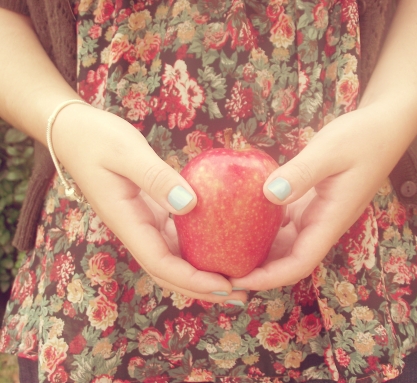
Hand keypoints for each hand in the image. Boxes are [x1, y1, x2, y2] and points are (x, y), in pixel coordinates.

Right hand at [52, 104, 247, 303]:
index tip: (225, 286)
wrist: (75, 134)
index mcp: (127, 222)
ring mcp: (143, 222)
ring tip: (236, 277)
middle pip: (169, 271)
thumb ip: (156, 178)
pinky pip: (176, 236)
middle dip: (202, 288)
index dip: (192, 280)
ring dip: (201, 272)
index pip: (160, 263)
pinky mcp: (151, 211)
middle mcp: (136, 229)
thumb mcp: (126, 153)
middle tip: (240, 295)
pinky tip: (220, 244)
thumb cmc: (97, 139)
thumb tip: (190, 205)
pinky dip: (197, 246)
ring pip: (173, 257)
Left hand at [230, 106, 411, 290]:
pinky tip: (240, 220)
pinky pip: (282, 222)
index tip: (239, 280)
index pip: (299, 263)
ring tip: (226, 251)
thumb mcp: (330, 151)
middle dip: (258, 271)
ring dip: (258, 251)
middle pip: (287, 260)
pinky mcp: (307, 202)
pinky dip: (262, 227)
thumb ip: (302, 173)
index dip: (269, 277)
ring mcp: (314, 214)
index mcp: (330, 220)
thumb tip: (269, 194)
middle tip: (222, 269)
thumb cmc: (362, 139)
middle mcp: (321, 224)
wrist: (382, 129)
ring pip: (284, 243)